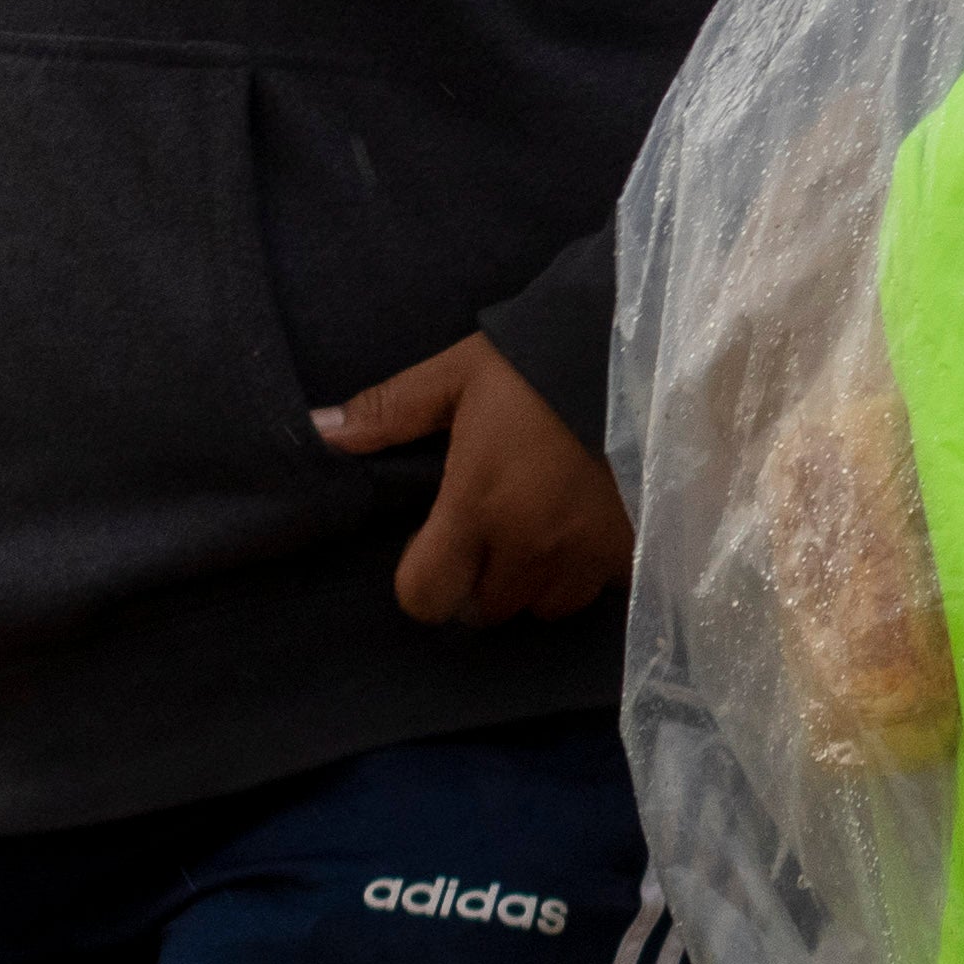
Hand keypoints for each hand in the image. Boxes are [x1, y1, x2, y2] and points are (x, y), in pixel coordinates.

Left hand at [319, 330, 631, 624]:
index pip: (426, 597)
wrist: (646, 355)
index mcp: (476, 509)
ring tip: (544, 531)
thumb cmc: (540, 365)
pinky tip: (589, 529)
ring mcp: (586, 559)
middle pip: (486, 608)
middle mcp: (529, 550)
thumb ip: (389, 410)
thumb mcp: (458, 375)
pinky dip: (587, 571)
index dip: (422, 579)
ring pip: (544, 607)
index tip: (435, 545)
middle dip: (481, 578)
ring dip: (535, 582)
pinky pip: (597, 590)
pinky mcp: (634, 555)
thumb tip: (317, 431)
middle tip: (494, 528)